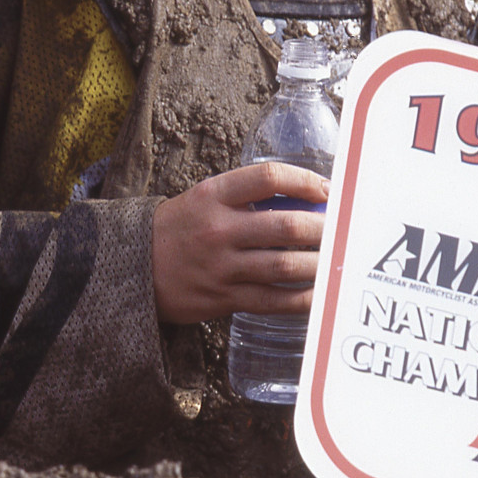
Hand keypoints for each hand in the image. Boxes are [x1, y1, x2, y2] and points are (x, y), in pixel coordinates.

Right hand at [152, 161, 328, 324]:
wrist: (133, 267)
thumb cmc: (179, 229)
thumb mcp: (203, 198)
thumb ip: (246, 196)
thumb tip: (305, 199)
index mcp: (214, 195)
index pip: (269, 178)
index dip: (306, 181)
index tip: (328, 191)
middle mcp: (218, 229)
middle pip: (286, 226)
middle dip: (324, 229)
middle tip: (344, 230)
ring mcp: (222, 266)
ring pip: (285, 266)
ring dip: (320, 265)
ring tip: (338, 262)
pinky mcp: (224, 298)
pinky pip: (273, 300)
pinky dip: (302, 299)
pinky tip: (319, 294)